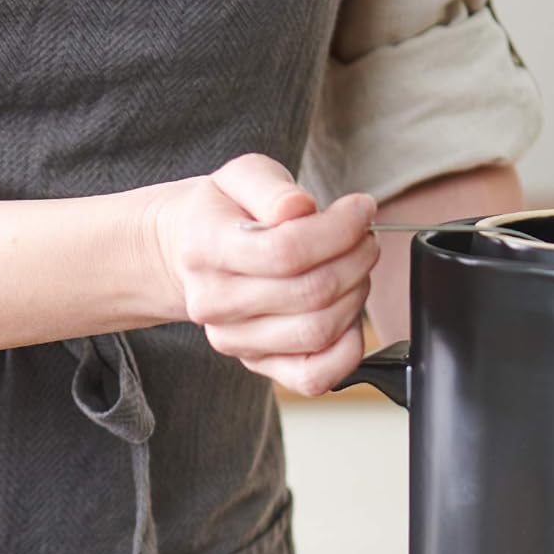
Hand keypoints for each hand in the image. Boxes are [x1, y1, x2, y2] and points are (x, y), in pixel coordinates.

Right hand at [148, 154, 378, 396]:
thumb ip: (271, 188)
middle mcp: (214, 303)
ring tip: (354, 268)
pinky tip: (349, 315)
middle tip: (364, 238)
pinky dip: (348, 350)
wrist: (190, 252)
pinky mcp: (257, 365)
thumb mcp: (241, 176)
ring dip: (355, 295)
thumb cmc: (224, 212)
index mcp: (206, 249)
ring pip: (318, 331)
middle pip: (310, 292)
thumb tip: (299, 207)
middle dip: (356, 259)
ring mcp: (235, 340)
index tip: (362, 210)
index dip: (340, 229)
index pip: (286, 250)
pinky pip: (314, 377)